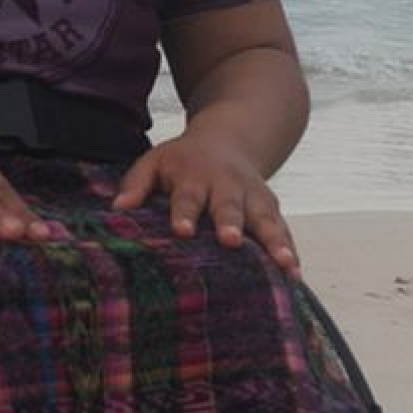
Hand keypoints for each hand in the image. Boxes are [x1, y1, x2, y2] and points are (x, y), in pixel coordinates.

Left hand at [110, 130, 298, 275]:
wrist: (229, 138)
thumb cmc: (183, 160)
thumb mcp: (155, 162)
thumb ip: (135, 184)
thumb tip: (117, 209)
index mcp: (194, 177)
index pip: (187, 197)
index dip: (184, 213)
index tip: (181, 230)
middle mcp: (227, 186)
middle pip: (229, 206)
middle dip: (231, 222)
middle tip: (230, 240)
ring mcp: (253, 197)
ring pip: (265, 219)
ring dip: (274, 241)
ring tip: (283, 265)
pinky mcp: (271, 208)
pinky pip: (283, 229)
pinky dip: (290, 249)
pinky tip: (294, 274)